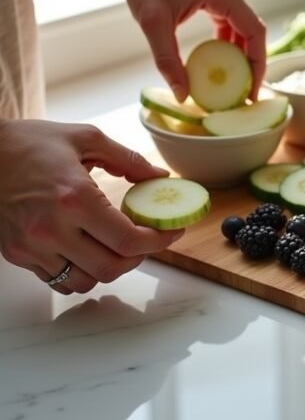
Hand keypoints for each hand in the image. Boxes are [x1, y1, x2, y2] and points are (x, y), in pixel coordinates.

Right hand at [0, 119, 182, 293]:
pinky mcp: (17, 255)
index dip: (158, 241)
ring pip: (86, 281)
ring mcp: (31, 246)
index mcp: (74, 198)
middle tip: (148, 240)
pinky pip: (59, 280)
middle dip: (139, 257)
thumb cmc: (31, 142)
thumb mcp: (86, 139)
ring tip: (118, 245)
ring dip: (111, 268)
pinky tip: (90, 250)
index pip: (127, 239)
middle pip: (111, 268)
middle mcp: (51, 228)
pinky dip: (82, 272)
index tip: (171, 232)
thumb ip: (128, 160)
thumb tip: (159, 176)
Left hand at [122, 0, 266, 101]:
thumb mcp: (153, 23)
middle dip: (252, 63)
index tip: (252, 89)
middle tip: (245, 92)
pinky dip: (230, 43)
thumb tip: (183, 94)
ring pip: (244, 28)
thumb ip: (167, 61)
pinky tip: (220, 60)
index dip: (258, 63)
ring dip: (241, 54)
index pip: (255, 32)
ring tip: (234, 80)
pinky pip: (233, 22)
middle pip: (254, 31)